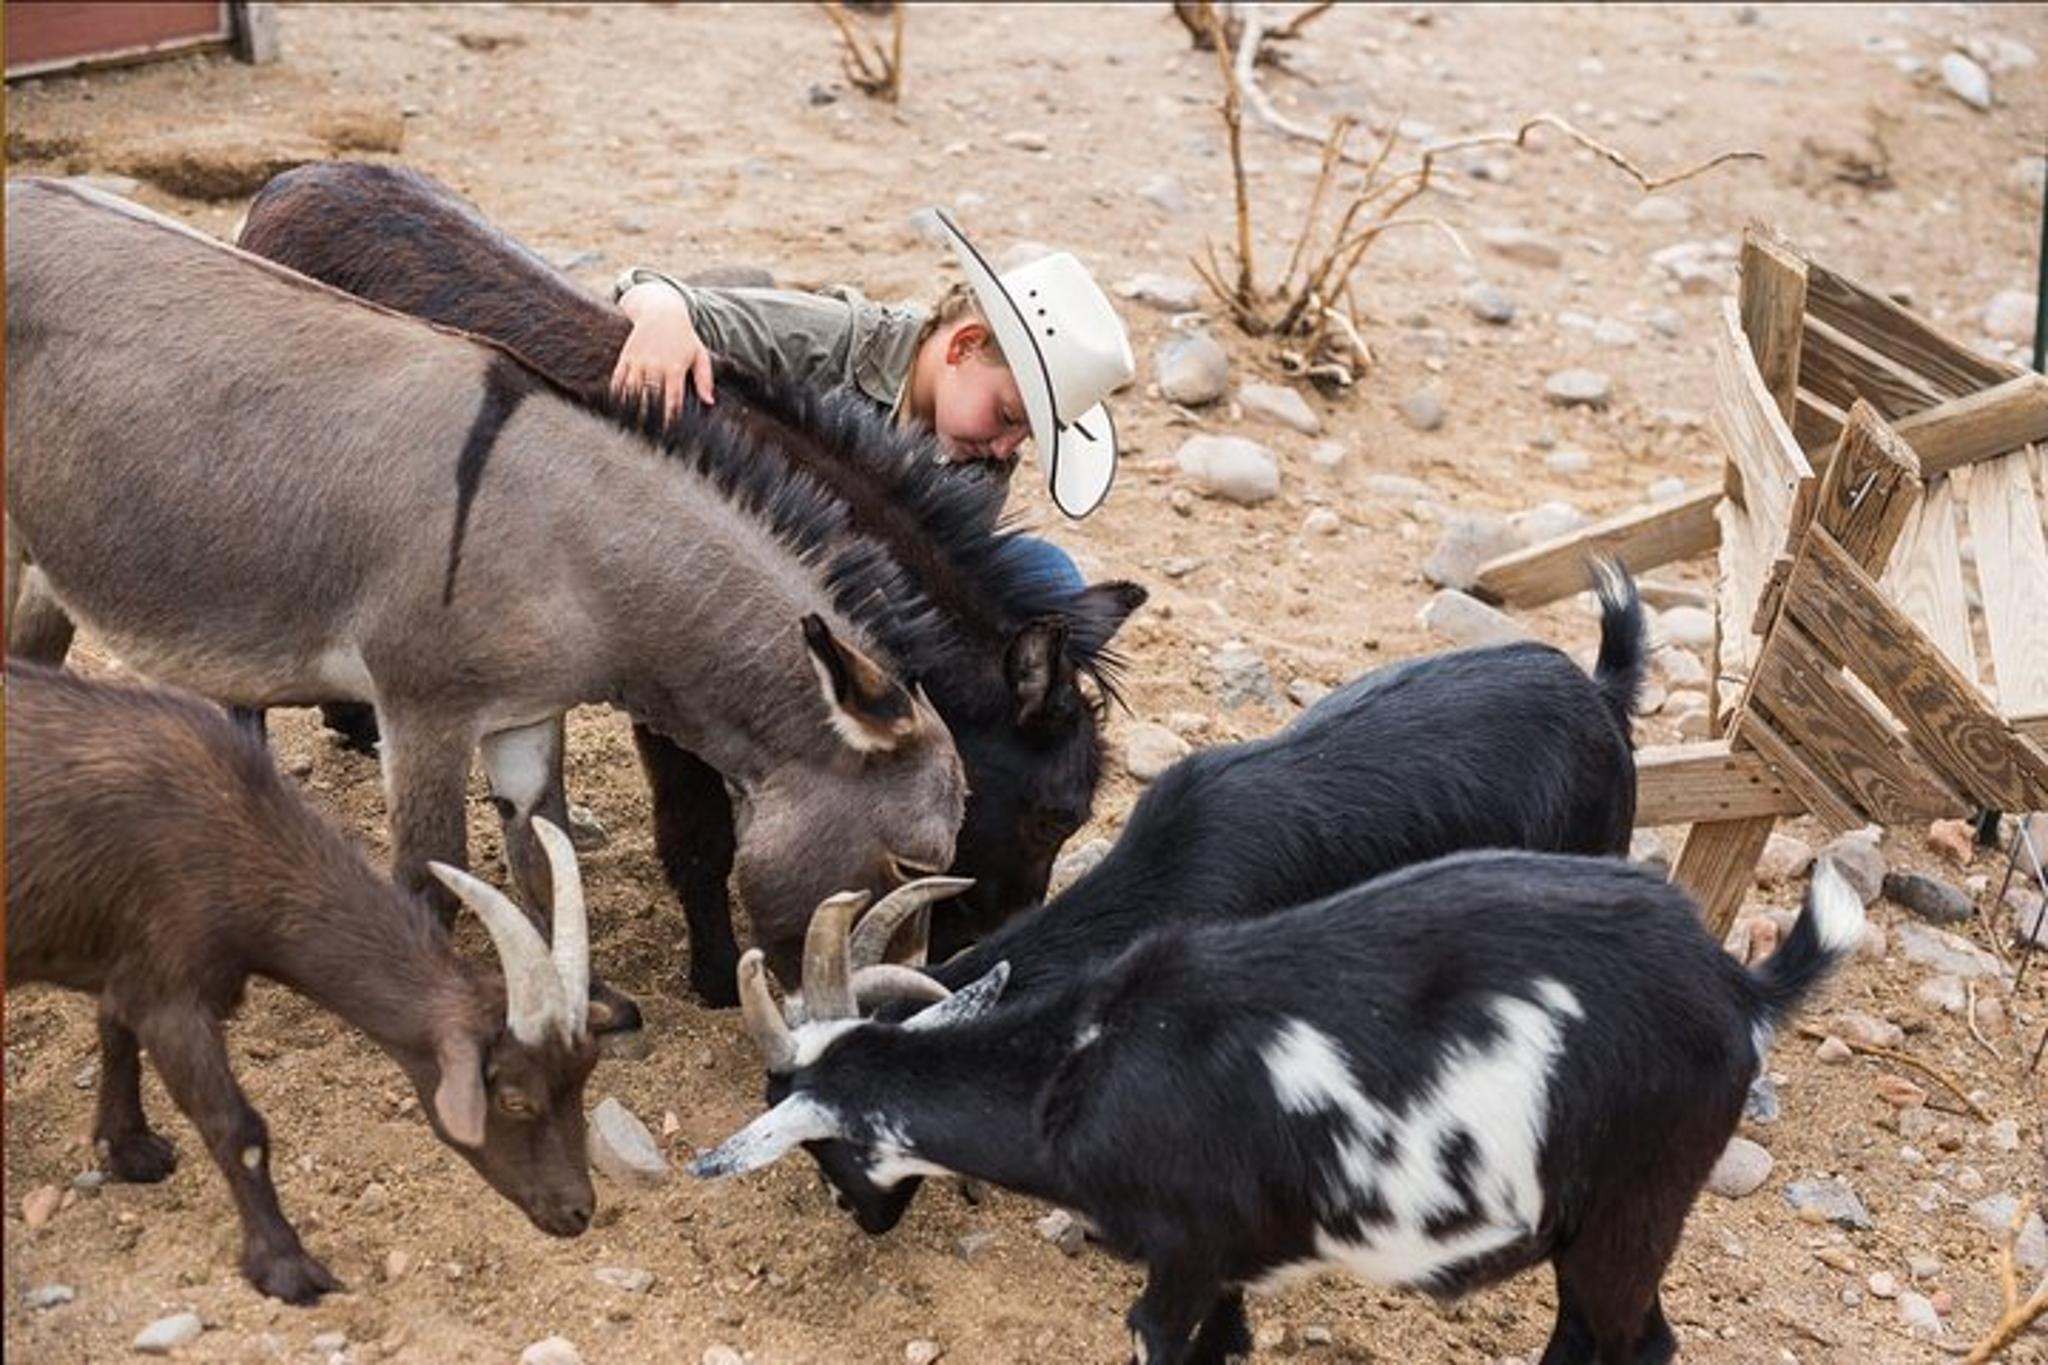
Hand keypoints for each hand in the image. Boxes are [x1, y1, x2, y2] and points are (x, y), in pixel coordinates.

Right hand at [612, 281, 714, 421]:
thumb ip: (705, 379)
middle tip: (647, 435)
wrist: (661, 310)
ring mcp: (638, 361)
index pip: (672, 399)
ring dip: (631, 409)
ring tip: (630, 427)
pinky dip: (616, 394)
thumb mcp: (700, 354)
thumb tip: (709, 402)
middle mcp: (655, 365)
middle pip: (650, 398)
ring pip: (632, 390)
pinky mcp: (626, 357)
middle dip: (649, 417)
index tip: (669, 433)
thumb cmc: (684, 336)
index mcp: (675, 368)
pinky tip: (616, 408)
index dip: (670, 418)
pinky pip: (618, 379)